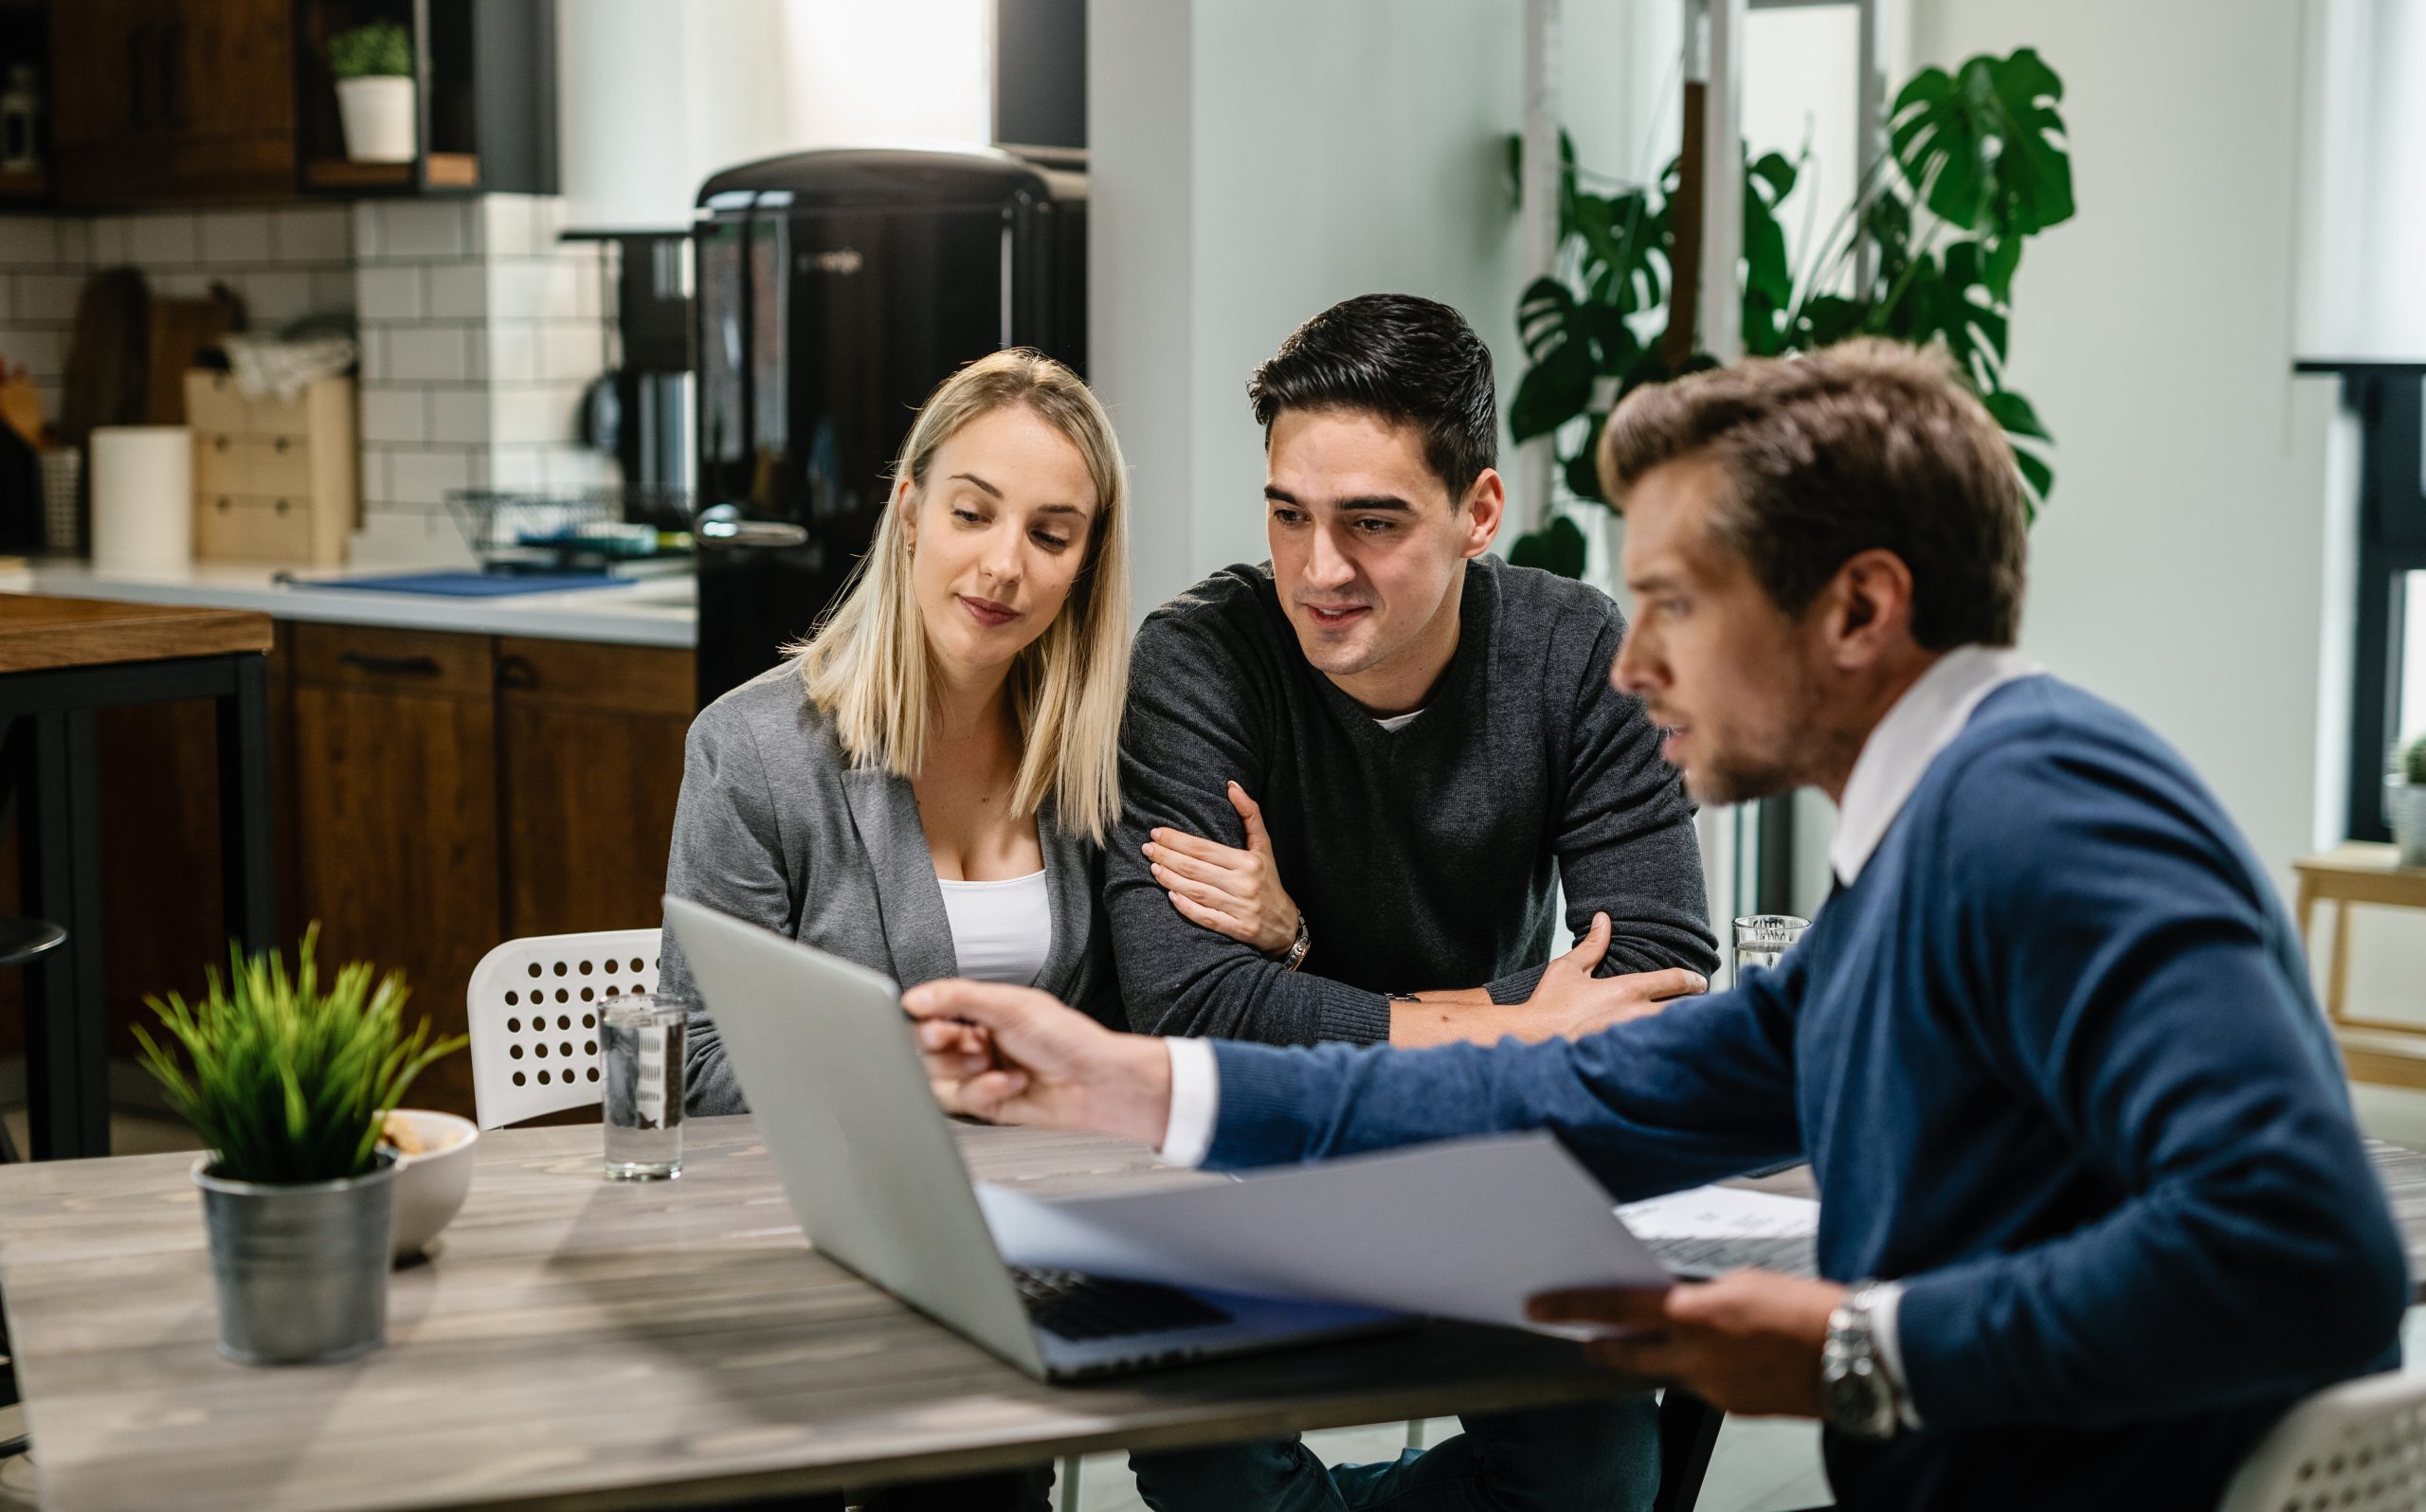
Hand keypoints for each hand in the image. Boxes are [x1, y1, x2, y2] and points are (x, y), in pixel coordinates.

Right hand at [903, 978, 1173, 1146]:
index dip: (927, 1021)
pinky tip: (1010, 1082)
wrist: (1095, 1082)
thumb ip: (960, 998)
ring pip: (939, 1079)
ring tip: (991, 1063)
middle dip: (943, 1047)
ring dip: (966, 1071)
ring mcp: (982, 1074)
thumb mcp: (1011, 1006)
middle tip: (964, 1043)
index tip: (935, 1023)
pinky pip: (964, 1102)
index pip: (933, 1014)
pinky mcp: (988, 1104)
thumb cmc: (1068, 1038)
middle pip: (928, 1049)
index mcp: (983, 1012)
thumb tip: (917, 998)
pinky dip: (984, 1091)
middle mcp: (979, 1041)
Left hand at [1142, 782, 1302, 957]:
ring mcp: (1241, 909)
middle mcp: (1244, 884)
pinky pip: (1207, 918)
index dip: (1178, 840)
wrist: (1284, 924)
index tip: (1157, 832)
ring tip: (1153, 867)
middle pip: (1196, 869)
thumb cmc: (1268, 879)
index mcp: (1248, 862)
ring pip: (1197, 892)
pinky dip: (1187, 908)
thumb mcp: (1264, 846)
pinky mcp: (1238, 930)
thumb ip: (1250, 814)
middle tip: (1147, 848)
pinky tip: (1170, 896)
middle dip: (1167, 857)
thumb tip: (1232, 786)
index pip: (1204, 849)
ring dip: (1170, 879)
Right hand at [1519, 913, 1706, 1039]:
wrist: (1533, 1040)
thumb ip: (1592, 945)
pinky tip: (1668, 1050)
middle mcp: (1637, 1015)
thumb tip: (1603, 919)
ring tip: (1688, 1029)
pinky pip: (1657, 1052)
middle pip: (1685, 1011)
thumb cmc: (1549, 1005)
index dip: (1694, 980)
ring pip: (1674, 1033)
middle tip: (1699, 1007)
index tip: (1701, 983)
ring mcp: (1633, 1040)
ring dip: (1683, 1029)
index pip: (1676, 981)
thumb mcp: (1568, 968)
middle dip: (1696, 1008)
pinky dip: (1666, 1048)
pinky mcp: (1626, 1059)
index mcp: (1627, 990)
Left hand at [1527, 1270, 1846, 1417]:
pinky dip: (1703, 1370)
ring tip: (1681, 1338)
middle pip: (1627, 1353)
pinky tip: (1728, 1357)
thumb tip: (1678, 1303)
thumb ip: (1701, 1295)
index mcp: (1697, 1313)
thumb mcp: (1745, 1283)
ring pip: (1668, 1371)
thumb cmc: (1810, 1309)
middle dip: (1602, 1345)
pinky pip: (1703, 1386)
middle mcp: (1698, 1356)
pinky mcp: (1735, 1409)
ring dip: (1662, 1356)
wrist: (1860, 1355)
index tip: (1540, 1308)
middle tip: (1585, 1339)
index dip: (1572, 1308)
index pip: (1617, 1306)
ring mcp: (1715, 1388)